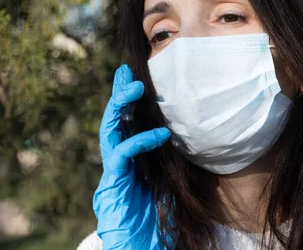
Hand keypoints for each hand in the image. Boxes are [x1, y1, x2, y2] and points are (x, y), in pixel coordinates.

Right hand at [93, 65, 170, 248]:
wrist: (142, 244)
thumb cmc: (158, 213)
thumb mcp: (170, 177)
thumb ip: (172, 156)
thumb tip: (193, 132)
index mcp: (130, 156)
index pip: (127, 121)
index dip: (128, 98)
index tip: (133, 73)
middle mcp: (116, 159)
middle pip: (113, 120)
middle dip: (118, 94)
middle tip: (125, 71)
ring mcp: (112, 171)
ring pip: (109, 130)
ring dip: (119, 106)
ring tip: (134, 88)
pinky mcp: (113, 184)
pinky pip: (122, 155)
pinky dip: (140, 140)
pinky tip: (161, 134)